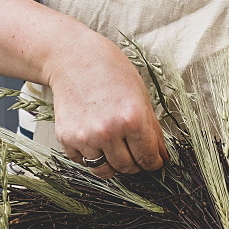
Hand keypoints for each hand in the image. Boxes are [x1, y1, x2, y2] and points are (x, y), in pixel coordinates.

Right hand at [46, 28, 167, 178]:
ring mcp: (85, 137)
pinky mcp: (66, 139)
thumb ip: (153, 130)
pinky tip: (95, 139)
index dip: (154, 162)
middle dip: (135, 165)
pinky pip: (83, 162)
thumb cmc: (110, 72)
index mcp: (132, 118)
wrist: (73, 58)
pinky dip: (91, 156)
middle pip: (127, 167)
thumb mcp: (141, 97)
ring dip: (113, 165)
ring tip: (116, 149)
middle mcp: (108, 131)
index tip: (154, 162)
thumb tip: (161, 157)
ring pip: (105, 170)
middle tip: (135, 154)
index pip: (148, 157)